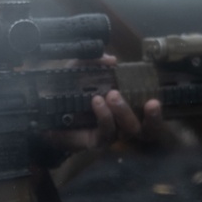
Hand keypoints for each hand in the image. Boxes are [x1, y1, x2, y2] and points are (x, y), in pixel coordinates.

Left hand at [46, 54, 164, 155]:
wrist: (45, 113)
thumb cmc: (69, 92)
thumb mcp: (80, 71)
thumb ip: (94, 62)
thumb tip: (112, 59)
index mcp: (126, 109)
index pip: (149, 117)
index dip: (156, 114)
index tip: (155, 100)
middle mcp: (122, 125)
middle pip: (145, 130)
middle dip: (146, 116)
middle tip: (123, 93)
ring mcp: (110, 135)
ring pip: (126, 131)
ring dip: (122, 112)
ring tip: (109, 95)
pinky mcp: (96, 142)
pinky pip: (105, 133)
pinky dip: (104, 117)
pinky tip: (97, 103)